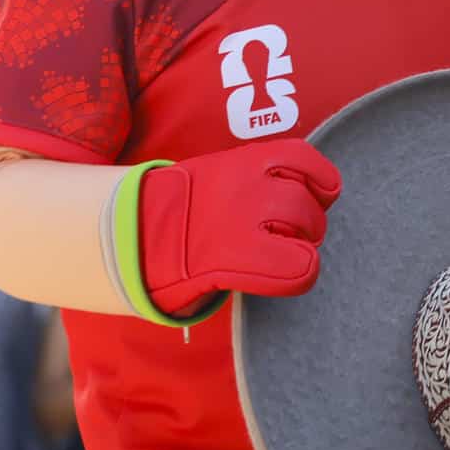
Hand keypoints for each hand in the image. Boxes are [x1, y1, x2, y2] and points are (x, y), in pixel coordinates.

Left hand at [138, 139, 341, 316]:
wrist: (134, 221)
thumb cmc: (171, 268)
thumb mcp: (198, 295)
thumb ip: (247, 283)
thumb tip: (290, 270)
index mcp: (226, 257)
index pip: (297, 266)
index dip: (302, 274)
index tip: (292, 272)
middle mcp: (238, 213)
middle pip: (305, 220)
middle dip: (308, 236)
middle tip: (293, 243)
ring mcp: (243, 179)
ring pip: (305, 189)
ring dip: (312, 206)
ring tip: (296, 216)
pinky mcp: (245, 156)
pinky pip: (298, 154)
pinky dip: (316, 171)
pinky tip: (315, 186)